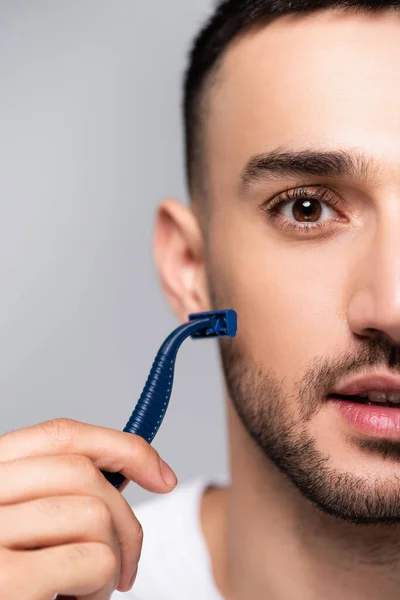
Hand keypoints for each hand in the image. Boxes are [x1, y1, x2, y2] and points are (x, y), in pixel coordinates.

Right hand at [0, 418, 176, 598]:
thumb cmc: (13, 576)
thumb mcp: (26, 521)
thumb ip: (61, 489)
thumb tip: (133, 467)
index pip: (61, 434)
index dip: (120, 446)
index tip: (161, 474)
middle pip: (84, 474)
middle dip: (124, 519)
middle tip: (127, 562)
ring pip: (96, 515)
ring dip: (110, 560)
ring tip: (88, 587)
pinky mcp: (6, 578)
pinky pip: (93, 561)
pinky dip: (100, 586)